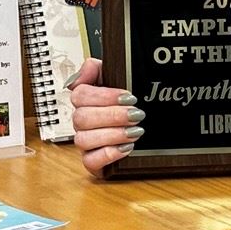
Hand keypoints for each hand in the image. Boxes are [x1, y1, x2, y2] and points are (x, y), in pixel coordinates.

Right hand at [68, 58, 144, 175]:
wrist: (150, 131)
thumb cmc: (129, 104)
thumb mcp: (119, 78)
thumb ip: (99, 68)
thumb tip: (85, 69)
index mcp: (86, 101)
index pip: (80, 95)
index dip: (104, 96)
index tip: (128, 96)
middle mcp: (83, 122)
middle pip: (81, 118)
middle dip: (112, 116)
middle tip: (135, 115)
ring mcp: (86, 142)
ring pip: (83, 139)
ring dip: (112, 135)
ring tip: (135, 131)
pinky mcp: (93, 161)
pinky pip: (90, 161)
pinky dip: (108, 154)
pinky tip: (126, 147)